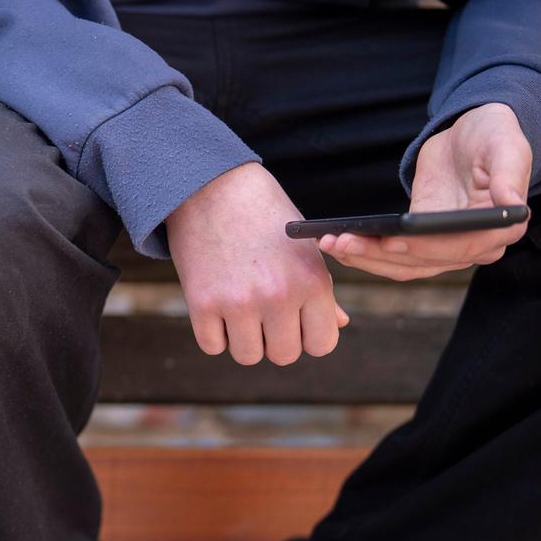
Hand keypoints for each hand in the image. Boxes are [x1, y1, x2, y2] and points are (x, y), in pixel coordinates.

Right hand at [166, 163, 350, 365]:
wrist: (210, 185)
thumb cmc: (264, 214)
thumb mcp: (303, 246)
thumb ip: (321, 289)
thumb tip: (339, 324)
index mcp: (312, 281)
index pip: (322, 344)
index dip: (308, 336)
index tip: (295, 322)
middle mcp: (279, 295)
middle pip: (284, 355)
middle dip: (274, 339)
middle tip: (263, 313)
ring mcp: (239, 302)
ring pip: (248, 355)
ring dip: (244, 339)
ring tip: (239, 309)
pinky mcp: (202, 304)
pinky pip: (213, 345)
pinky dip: (214, 333)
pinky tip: (216, 306)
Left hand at [318, 103, 531, 280]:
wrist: (474, 134)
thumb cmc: (494, 135)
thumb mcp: (506, 146)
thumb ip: (510, 174)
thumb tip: (513, 204)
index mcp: (502, 226)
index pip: (460, 247)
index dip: (424, 247)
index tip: (391, 241)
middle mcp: (478, 246)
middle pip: (425, 260)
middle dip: (380, 254)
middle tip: (341, 242)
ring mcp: (450, 248)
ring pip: (405, 265)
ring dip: (366, 259)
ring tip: (332, 244)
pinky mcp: (425, 242)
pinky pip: (395, 256)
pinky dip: (367, 253)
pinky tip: (339, 243)